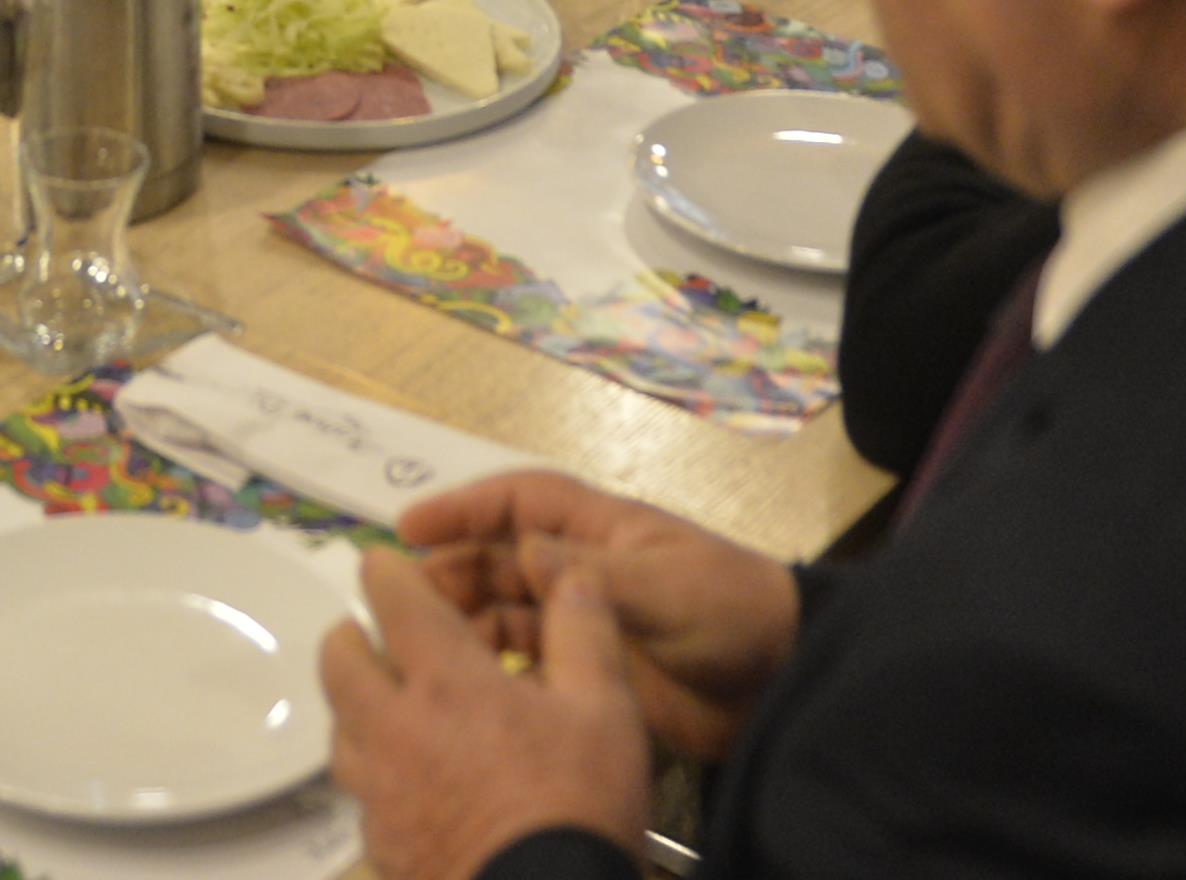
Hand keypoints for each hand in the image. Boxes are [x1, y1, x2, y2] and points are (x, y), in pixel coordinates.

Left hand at [326, 540, 655, 879]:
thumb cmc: (577, 803)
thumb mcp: (606, 709)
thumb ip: (584, 630)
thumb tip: (569, 573)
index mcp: (445, 680)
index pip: (390, 598)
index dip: (387, 570)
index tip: (389, 564)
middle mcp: (394, 727)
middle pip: (338, 659)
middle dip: (355, 634)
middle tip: (388, 637)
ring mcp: (379, 791)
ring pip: (340, 727)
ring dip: (359, 703)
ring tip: (399, 707)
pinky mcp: (380, 843)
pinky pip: (360, 791)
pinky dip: (377, 770)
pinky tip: (413, 781)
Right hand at [394, 472, 798, 766]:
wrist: (780, 682)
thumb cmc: (728, 611)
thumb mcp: (663, 583)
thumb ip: (590, 570)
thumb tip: (520, 550)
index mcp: (603, 529)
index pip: (521, 502)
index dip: (464, 507)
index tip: (409, 525)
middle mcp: (585, 568)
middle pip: (502, 559)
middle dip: (453, 570)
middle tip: (405, 600)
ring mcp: (587, 621)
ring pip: (508, 612)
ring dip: (468, 621)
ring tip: (427, 645)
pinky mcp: (593, 670)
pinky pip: (530, 662)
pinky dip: (497, 667)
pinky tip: (469, 683)